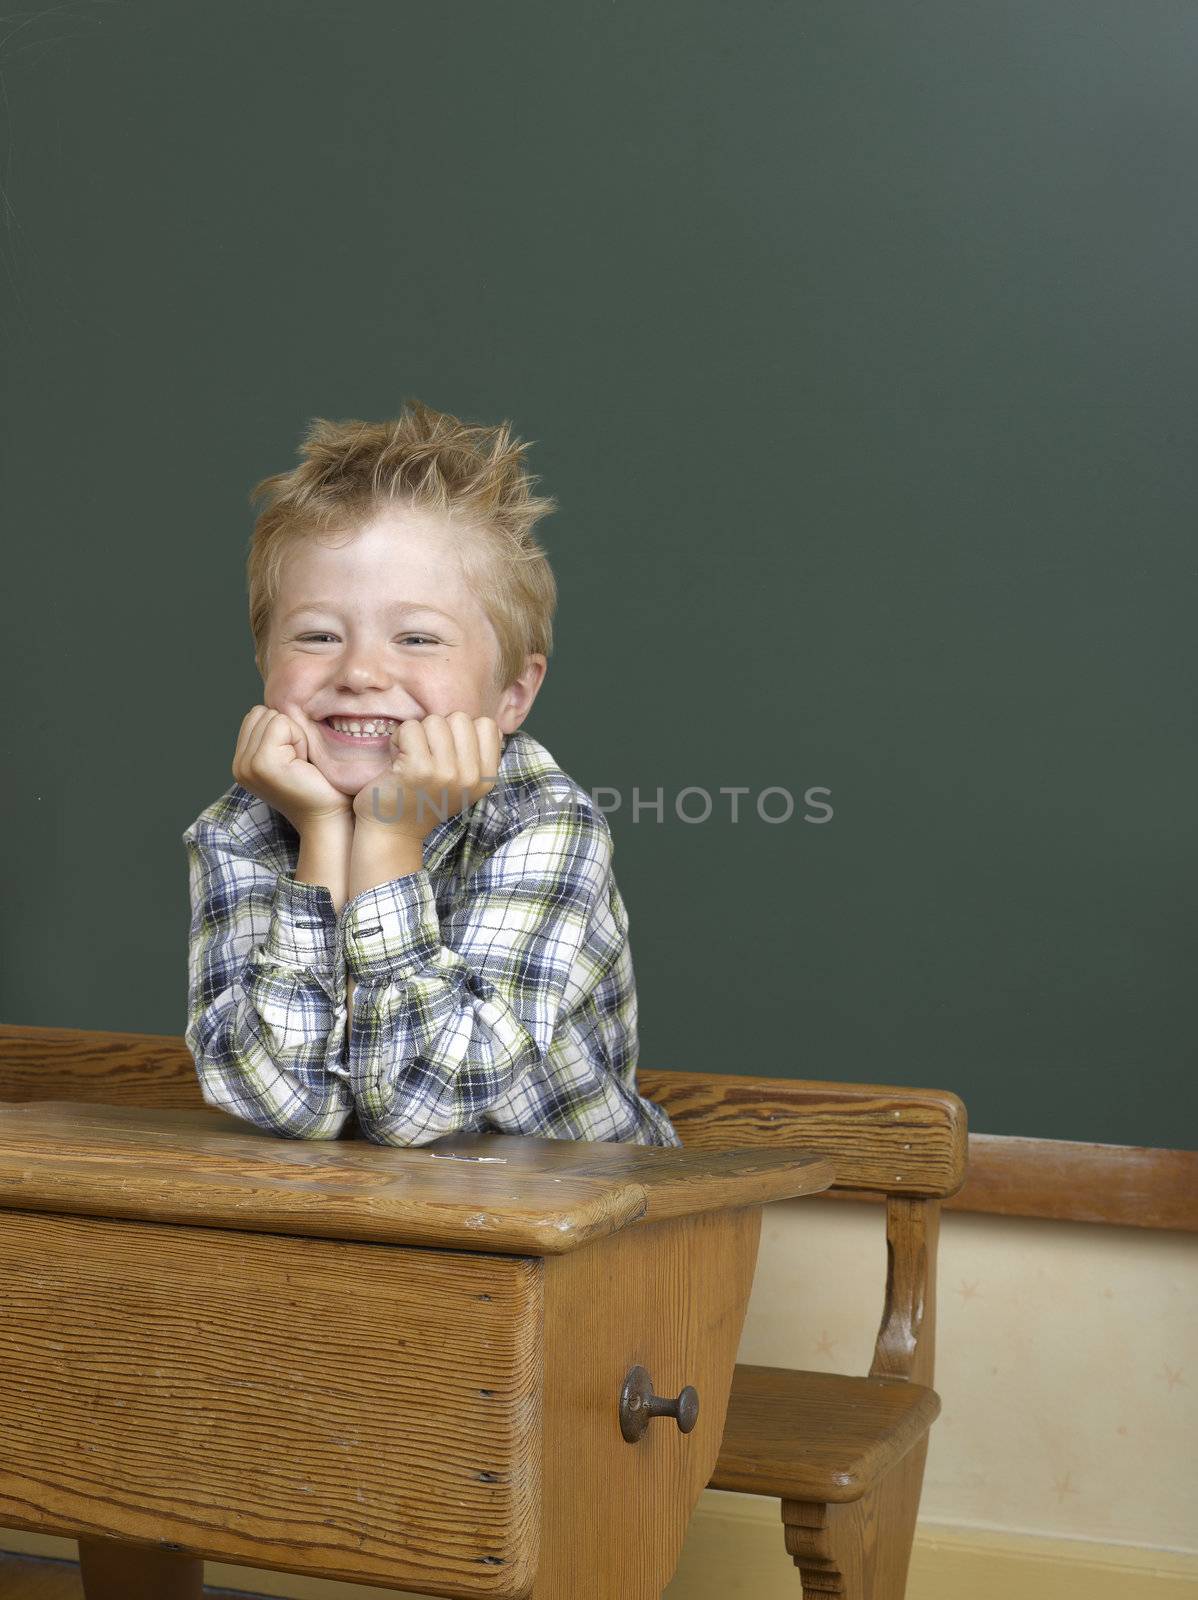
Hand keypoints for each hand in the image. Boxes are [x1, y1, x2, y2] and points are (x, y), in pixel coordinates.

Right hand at [233, 705, 352, 832]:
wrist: (329, 816)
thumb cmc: (320, 785)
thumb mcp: (291, 754)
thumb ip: (276, 733)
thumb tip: (279, 699)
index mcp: (242, 761)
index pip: (256, 714)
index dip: (283, 729)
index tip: (296, 759)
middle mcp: (238, 764)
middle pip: (262, 712)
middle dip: (288, 730)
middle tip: (300, 762)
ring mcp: (246, 765)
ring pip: (272, 716)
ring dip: (295, 735)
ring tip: (301, 763)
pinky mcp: (261, 764)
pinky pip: (281, 724)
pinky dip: (299, 739)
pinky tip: (303, 764)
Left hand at [352, 712, 502, 840]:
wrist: (393, 830)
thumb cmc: (424, 799)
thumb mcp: (462, 783)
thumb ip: (477, 755)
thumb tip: (484, 723)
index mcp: (485, 779)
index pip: (488, 726)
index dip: (463, 730)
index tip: (448, 751)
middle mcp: (470, 777)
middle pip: (460, 718)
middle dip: (439, 730)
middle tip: (426, 753)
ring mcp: (446, 773)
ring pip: (434, 721)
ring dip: (417, 734)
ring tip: (410, 757)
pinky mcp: (419, 769)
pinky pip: (411, 728)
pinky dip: (399, 739)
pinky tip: (396, 759)